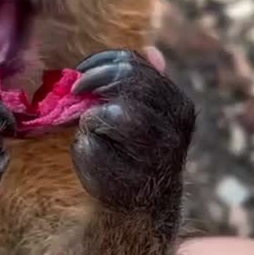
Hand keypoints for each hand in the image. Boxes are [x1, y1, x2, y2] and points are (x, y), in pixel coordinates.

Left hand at [70, 48, 195, 211]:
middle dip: (95, 82)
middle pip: (129, 82)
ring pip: (114, 114)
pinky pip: (94, 147)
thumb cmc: (134, 148)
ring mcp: (158, 153)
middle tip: (76, 91)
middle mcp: (175, 125)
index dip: (100, 63)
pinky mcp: (132, 177)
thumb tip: (152, 52)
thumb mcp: (143, 110)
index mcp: (177, 103)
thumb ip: (143, 82)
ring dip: (92, 116)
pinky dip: (84, 146)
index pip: (135, 65)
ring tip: (91, 126)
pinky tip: (92, 152)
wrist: (138, 202)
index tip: (80, 72)